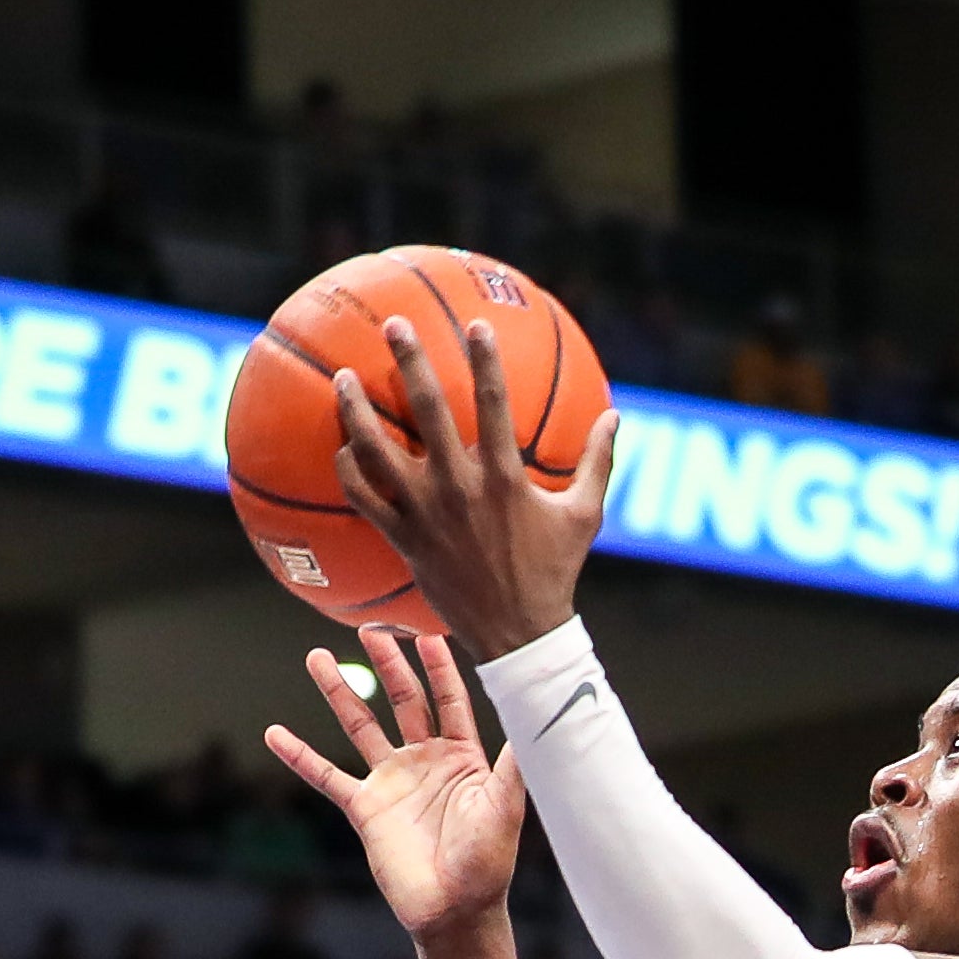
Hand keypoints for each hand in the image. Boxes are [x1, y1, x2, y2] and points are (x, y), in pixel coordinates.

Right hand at [263, 627, 528, 941]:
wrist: (455, 911)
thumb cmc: (488, 863)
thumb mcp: (505, 806)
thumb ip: (514, 761)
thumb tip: (536, 715)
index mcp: (462, 757)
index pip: (449, 700)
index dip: (439, 668)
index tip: (428, 633)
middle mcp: (425, 762)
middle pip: (403, 701)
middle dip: (388, 664)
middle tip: (371, 628)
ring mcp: (392, 782)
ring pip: (360, 726)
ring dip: (339, 692)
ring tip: (316, 657)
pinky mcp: (365, 808)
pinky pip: (326, 776)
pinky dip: (299, 756)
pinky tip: (274, 734)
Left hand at [335, 315, 612, 656]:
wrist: (518, 634)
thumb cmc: (554, 572)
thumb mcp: (584, 516)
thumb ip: (598, 462)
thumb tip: (616, 415)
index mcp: (504, 477)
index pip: (495, 403)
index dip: (485, 359)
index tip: (476, 324)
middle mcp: (460, 488)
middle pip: (428, 410)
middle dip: (410, 360)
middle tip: (394, 324)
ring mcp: (426, 513)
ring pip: (379, 452)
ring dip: (356, 410)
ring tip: (342, 378)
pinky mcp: (404, 539)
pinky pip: (365, 499)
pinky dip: (349, 470)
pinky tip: (342, 447)